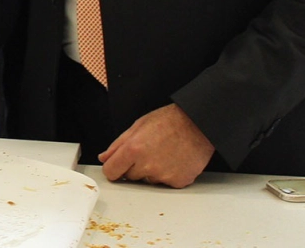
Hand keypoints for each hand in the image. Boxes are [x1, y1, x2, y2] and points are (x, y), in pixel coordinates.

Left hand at [99, 103, 214, 188]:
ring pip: (148, 180)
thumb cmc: (171, 121)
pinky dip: (169, 174)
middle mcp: (147, 165)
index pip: (111, 171)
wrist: (199, 124)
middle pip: (130, 176)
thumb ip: (118, 144)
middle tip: (148, 151)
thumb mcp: (138, 125)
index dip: (112, 168)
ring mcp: (163, 175)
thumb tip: (105, 157)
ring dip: (152, 171)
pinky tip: (174, 159)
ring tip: (164, 153)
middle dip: (134, 167)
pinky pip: (166, 183)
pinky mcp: (178, 182)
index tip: (116, 166)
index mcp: (133, 149)